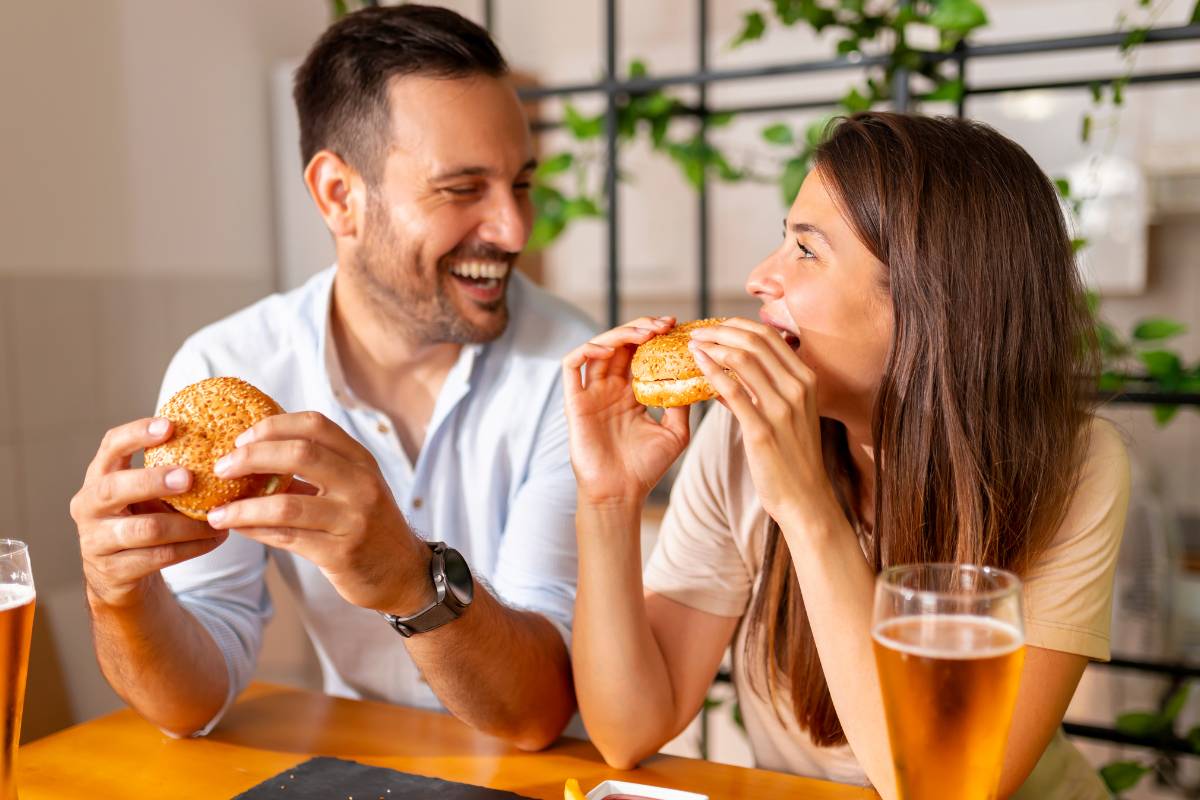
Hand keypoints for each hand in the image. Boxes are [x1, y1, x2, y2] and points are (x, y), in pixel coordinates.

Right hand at [70, 418, 228, 607]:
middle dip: (153, 481)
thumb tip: (224, 448)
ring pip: (146, 529)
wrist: (117, 575)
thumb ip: (168, 471)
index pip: (111, 446)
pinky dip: (194, 547)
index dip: (136, 433)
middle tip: (190, 477)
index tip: (169, 425)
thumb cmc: (140, 518)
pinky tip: (216, 538)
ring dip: (189, 524)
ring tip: (219, 517)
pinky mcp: (115, 571)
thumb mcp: (145, 492)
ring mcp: (97, 541)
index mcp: (99, 477)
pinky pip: (161, 556)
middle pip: (115, 488)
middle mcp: (88, 506)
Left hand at [203, 412, 432, 615]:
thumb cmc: (368, 525)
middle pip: (300, 453)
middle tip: (221, 467)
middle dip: (251, 457)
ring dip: (243, 507)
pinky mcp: (341, 553)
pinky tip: (237, 529)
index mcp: (361, 461)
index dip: (273, 426)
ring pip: (286, 504)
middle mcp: (362, 484)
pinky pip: (287, 538)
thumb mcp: (352, 488)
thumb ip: (315, 470)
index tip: (241, 437)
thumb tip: (253, 455)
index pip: (315, 425)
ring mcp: (353, 519)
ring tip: (216, 512)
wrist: (402, 572)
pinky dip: (255, 531)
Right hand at [562, 316, 691, 506]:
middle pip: (621, 345)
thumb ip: (683, 403)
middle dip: (642, 329)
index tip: (677, 328)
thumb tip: (701, 376)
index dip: (656, 338)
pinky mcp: (574, 401)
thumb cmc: (646, 467)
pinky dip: (586, 350)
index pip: (641, 354)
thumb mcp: (675, 431)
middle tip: (665, 325)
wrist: (621, 493)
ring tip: (645, 333)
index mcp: (632, 393)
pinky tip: (608, 349)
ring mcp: (591, 393)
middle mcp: (610, 388)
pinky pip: (572, 366)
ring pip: (598, 348)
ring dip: (620, 334)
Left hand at [687, 318, 838, 527]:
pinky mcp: (762, 429)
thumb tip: (724, 373)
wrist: (804, 497)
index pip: (769, 336)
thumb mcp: (787, 414)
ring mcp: (782, 408)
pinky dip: (711, 372)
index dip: (738, 325)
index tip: (715, 326)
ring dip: (712, 346)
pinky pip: (732, 390)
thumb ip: (761, 390)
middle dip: (721, 330)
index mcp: (806, 380)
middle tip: (697, 331)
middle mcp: (797, 388)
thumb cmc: (792, 456)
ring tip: (691, 345)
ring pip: (743, 358)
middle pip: (755, 340)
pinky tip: (696, 366)